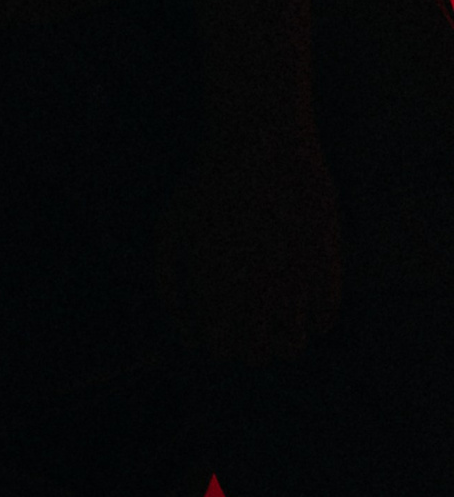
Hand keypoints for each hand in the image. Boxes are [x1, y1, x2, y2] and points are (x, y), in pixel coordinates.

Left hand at [158, 133, 342, 363]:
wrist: (261, 141)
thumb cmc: (209, 184)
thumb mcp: (170, 227)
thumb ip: (169, 283)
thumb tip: (186, 327)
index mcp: (214, 288)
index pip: (218, 349)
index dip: (214, 341)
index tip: (213, 324)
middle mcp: (256, 296)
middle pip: (256, 354)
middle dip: (246, 344)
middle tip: (243, 319)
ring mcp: (295, 284)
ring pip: (293, 345)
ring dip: (282, 338)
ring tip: (273, 314)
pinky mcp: (327, 268)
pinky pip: (326, 317)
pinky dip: (314, 318)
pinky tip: (302, 295)